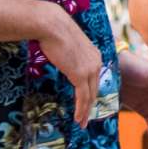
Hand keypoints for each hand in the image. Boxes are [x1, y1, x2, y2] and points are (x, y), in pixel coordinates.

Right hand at [37, 7, 103, 128]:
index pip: (95, 78)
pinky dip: (81, 109)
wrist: (51, 24)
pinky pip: (83, 97)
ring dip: (85, 111)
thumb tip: (60, 55)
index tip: (87, 103)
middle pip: (94, 89)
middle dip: (90, 105)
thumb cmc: (53, 30)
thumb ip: (69, 53)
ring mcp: (90, 69)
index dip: (91, 91)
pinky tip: (78, 119)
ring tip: (82, 123)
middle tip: (86, 118)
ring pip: (90, 96)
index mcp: (94, 54)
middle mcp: (96, 62)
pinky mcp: (80, 75)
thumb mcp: (66, 43)